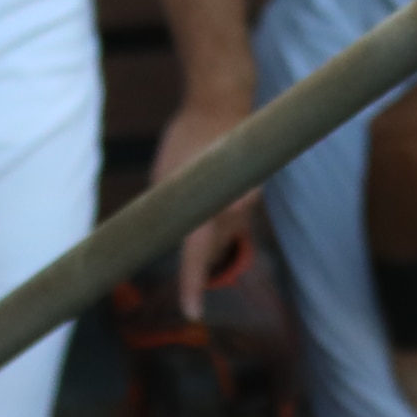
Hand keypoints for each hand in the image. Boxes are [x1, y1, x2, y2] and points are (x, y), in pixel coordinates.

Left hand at [151, 74, 260, 316]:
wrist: (222, 103)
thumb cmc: (184, 139)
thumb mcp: (163, 178)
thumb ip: (169, 212)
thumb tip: (165, 240)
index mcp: (207, 207)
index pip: (197, 257)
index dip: (192, 286)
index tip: (191, 312)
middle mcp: (234, 210)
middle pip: (212, 251)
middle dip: (196, 252)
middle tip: (174, 226)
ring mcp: (248, 204)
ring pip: (224, 238)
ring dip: (207, 232)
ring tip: (191, 198)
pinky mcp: (252, 198)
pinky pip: (232, 221)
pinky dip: (218, 218)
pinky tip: (209, 197)